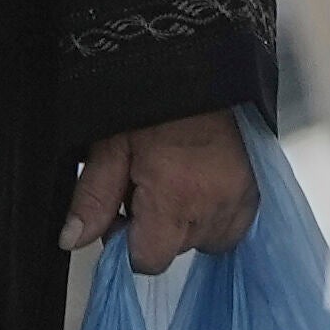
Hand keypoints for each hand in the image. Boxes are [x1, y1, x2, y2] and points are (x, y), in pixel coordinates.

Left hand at [69, 112, 256, 270]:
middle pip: (174, 250)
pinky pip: (230, 228)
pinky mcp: (257, 195)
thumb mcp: (111, 144)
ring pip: (202, 241)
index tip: (124, 214)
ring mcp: (241, 201)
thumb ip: (92, 198)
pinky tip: (199, 185)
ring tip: (177, 180)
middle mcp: (213, 204)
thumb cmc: (156, 102)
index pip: (149, 260)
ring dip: (186, 222)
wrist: (202, 69)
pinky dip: (212, 215)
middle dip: (156, 227)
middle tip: (148, 183)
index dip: (128, 243)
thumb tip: (73, 239)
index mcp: (175, 194)